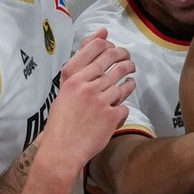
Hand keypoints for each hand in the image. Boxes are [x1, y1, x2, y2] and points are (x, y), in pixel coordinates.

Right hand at [43, 30, 135, 168]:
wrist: (63, 148)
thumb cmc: (62, 120)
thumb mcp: (64, 92)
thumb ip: (78, 72)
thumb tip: (91, 47)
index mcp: (72, 79)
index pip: (94, 50)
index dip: (107, 45)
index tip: (113, 46)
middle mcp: (86, 86)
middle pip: (111, 62)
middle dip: (124, 57)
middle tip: (128, 59)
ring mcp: (99, 100)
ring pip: (121, 85)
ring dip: (129, 81)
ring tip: (131, 79)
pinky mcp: (110, 116)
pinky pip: (124, 106)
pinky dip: (123, 107)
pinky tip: (122, 106)